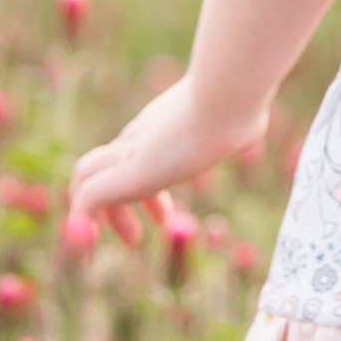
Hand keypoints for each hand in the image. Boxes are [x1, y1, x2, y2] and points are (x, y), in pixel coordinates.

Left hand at [69, 74, 268, 238]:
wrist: (226, 100)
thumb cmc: (240, 109)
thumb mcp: (238, 120)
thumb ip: (240, 128)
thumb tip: (255, 129)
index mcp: (161, 125)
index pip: (132, 154)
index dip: (145, 192)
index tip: (163, 217)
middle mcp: (139, 135)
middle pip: (101, 164)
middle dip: (112, 204)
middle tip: (137, 237)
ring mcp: (130, 154)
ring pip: (85, 176)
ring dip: (94, 215)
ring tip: (129, 241)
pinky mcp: (126, 174)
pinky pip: (87, 198)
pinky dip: (85, 221)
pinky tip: (101, 239)